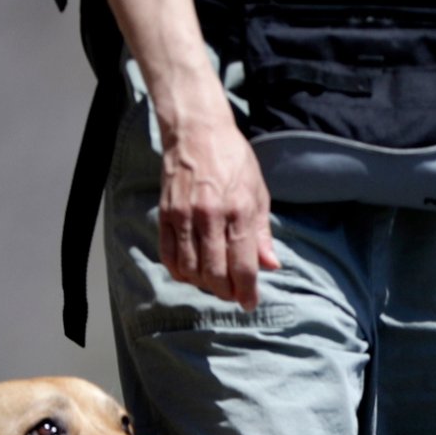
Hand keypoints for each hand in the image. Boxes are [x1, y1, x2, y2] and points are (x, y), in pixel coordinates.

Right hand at [158, 93, 278, 309]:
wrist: (196, 130)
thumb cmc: (233, 159)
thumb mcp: (259, 192)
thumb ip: (262, 233)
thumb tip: (270, 266)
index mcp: (239, 210)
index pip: (243, 266)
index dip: (247, 292)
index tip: (250, 303)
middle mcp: (210, 216)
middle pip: (214, 275)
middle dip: (225, 292)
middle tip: (232, 293)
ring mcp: (184, 216)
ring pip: (190, 270)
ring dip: (203, 284)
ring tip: (213, 282)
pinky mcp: (165, 214)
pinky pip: (168, 255)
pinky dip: (179, 271)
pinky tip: (190, 272)